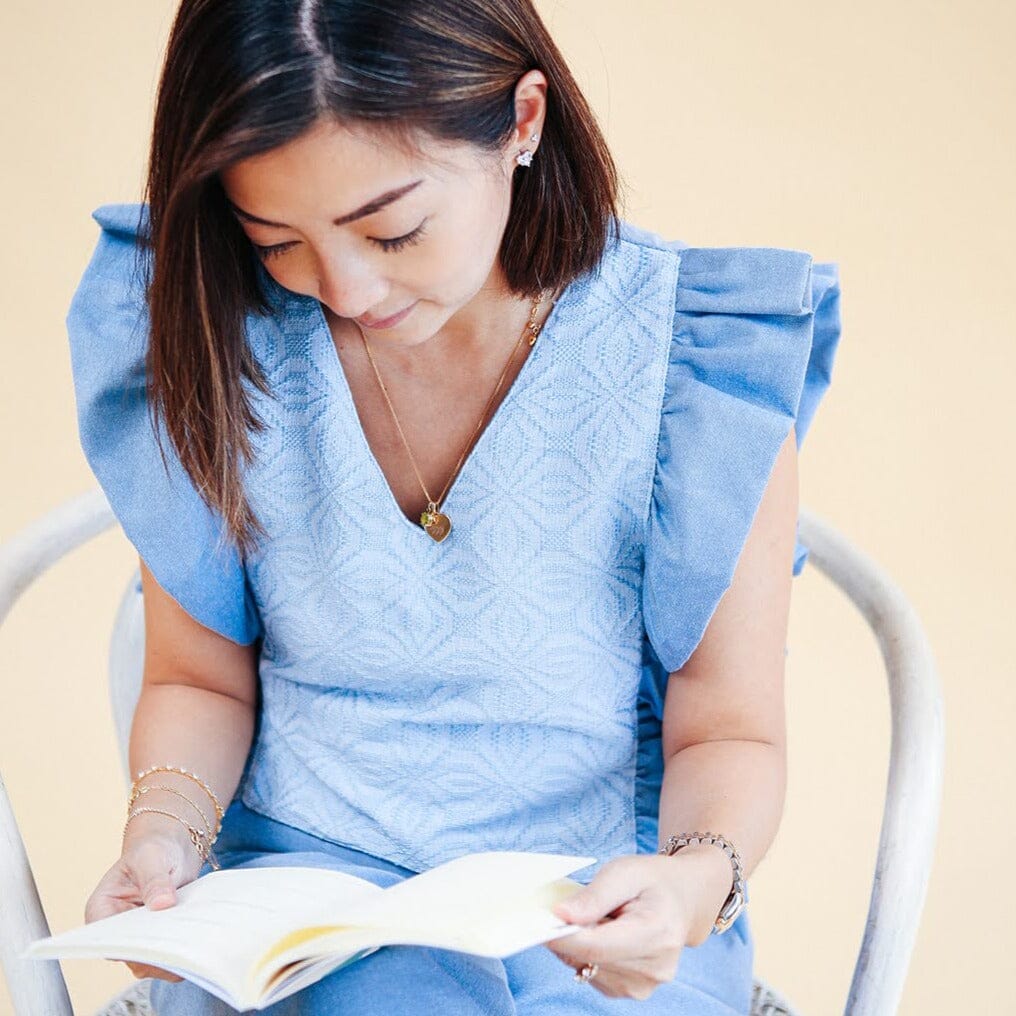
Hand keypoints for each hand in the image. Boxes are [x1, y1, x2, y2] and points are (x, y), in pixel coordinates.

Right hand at [84, 816, 204, 982]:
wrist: (173, 846)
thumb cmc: (154, 847)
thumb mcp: (152, 857)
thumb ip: (154, 880)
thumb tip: (162, 904)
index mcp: (102, 909)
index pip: (109, 940)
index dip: (131, 946)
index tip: (156, 942)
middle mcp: (117, 929)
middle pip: (133, 955)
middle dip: (157, 953)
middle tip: (182, 944)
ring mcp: (139, 935)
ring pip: (153, 960)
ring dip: (173, 953)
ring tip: (193, 939)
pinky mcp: (160, 937)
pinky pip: (170, 952)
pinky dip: (183, 948)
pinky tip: (197, 936)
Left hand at [544, 850, 728, 1000]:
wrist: (683, 899)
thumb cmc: (652, 880)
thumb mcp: (624, 871)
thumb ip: (594, 895)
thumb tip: (560, 915)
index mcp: (657, 933)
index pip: (596, 945)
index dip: (563, 935)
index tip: (541, 919)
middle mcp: (654, 968)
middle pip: (589, 958)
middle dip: (569, 934)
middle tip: (569, 906)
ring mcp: (644, 985)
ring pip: (586, 968)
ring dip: (578, 944)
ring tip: (597, 917)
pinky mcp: (632, 992)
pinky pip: (592, 973)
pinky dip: (586, 953)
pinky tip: (601, 933)